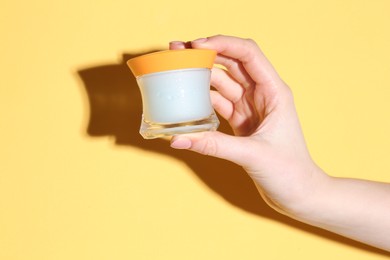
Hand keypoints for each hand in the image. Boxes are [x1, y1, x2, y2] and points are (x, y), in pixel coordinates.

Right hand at [169, 35, 325, 214]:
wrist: (298, 194)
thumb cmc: (290, 172)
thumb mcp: (253, 155)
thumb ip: (214, 145)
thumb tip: (178, 139)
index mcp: (274, 91)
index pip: (248, 54)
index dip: (222, 44)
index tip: (196, 46)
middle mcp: (261, 94)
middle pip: (231, 63)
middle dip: (206, 54)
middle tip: (178, 51)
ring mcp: (249, 107)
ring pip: (221, 83)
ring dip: (200, 77)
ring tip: (176, 73)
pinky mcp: (240, 121)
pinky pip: (217, 104)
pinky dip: (201, 101)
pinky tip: (186, 99)